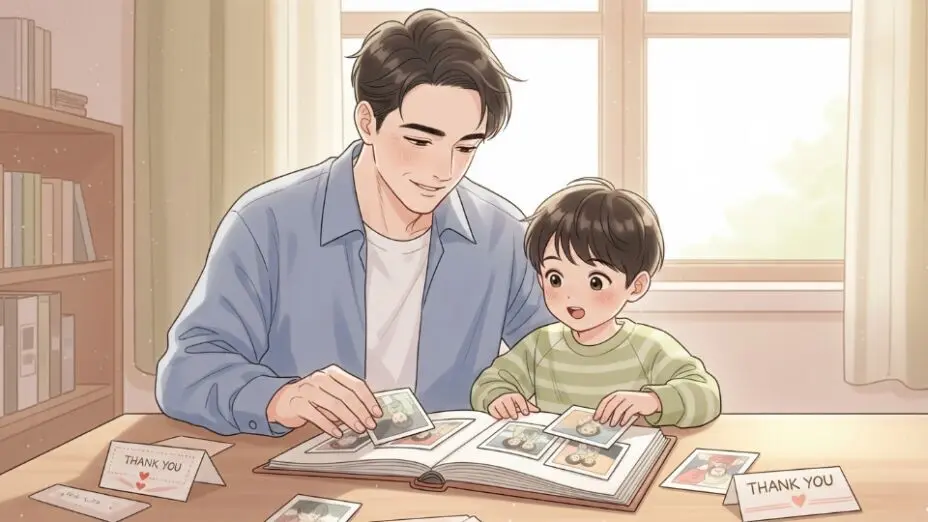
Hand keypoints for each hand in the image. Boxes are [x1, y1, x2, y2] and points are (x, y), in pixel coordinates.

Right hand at [266, 365, 381, 437]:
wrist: (282, 400)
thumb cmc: (311, 397)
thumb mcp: (331, 393)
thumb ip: (347, 399)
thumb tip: (368, 412)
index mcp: (332, 373)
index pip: (356, 384)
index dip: (368, 399)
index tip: (376, 412)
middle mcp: (320, 378)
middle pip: (346, 395)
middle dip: (361, 411)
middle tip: (369, 424)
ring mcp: (308, 389)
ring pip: (333, 404)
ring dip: (349, 419)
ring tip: (357, 428)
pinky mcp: (297, 403)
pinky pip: (316, 415)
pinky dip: (329, 425)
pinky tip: (337, 432)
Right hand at [488, 393, 538, 419]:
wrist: (498, 393)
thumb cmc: (512, 399)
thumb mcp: (520, 401)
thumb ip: (528, 406)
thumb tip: (537, 411)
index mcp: (515, 396)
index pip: (520, 400)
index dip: (523, 407)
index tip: (526, 413)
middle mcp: (506, 397)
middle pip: (510, 406)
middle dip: (513, 413)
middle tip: (515, 416)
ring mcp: (498, 402)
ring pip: (503, 412)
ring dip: (506, 415)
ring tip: (508, 415)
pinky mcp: (492, 406)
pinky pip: (495, 414)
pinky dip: (498, 416)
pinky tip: (501, 415)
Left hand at [593, 391, 660, 426]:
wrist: (650, 400)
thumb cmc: (633, 403)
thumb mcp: (622, 403)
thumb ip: (614, 408)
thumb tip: (603, 418)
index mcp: (617, 395)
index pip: (605, 401)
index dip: (599, 409)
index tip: (596, 417)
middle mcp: (622, 395)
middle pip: (611, 405)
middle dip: (605, 414)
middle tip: (602, 422)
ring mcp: (630, 399)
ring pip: (619, 408)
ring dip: (614, 418)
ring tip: (612, 425)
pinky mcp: (637, 405)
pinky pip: (629, 412)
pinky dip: (624, 418)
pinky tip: (622, 423)